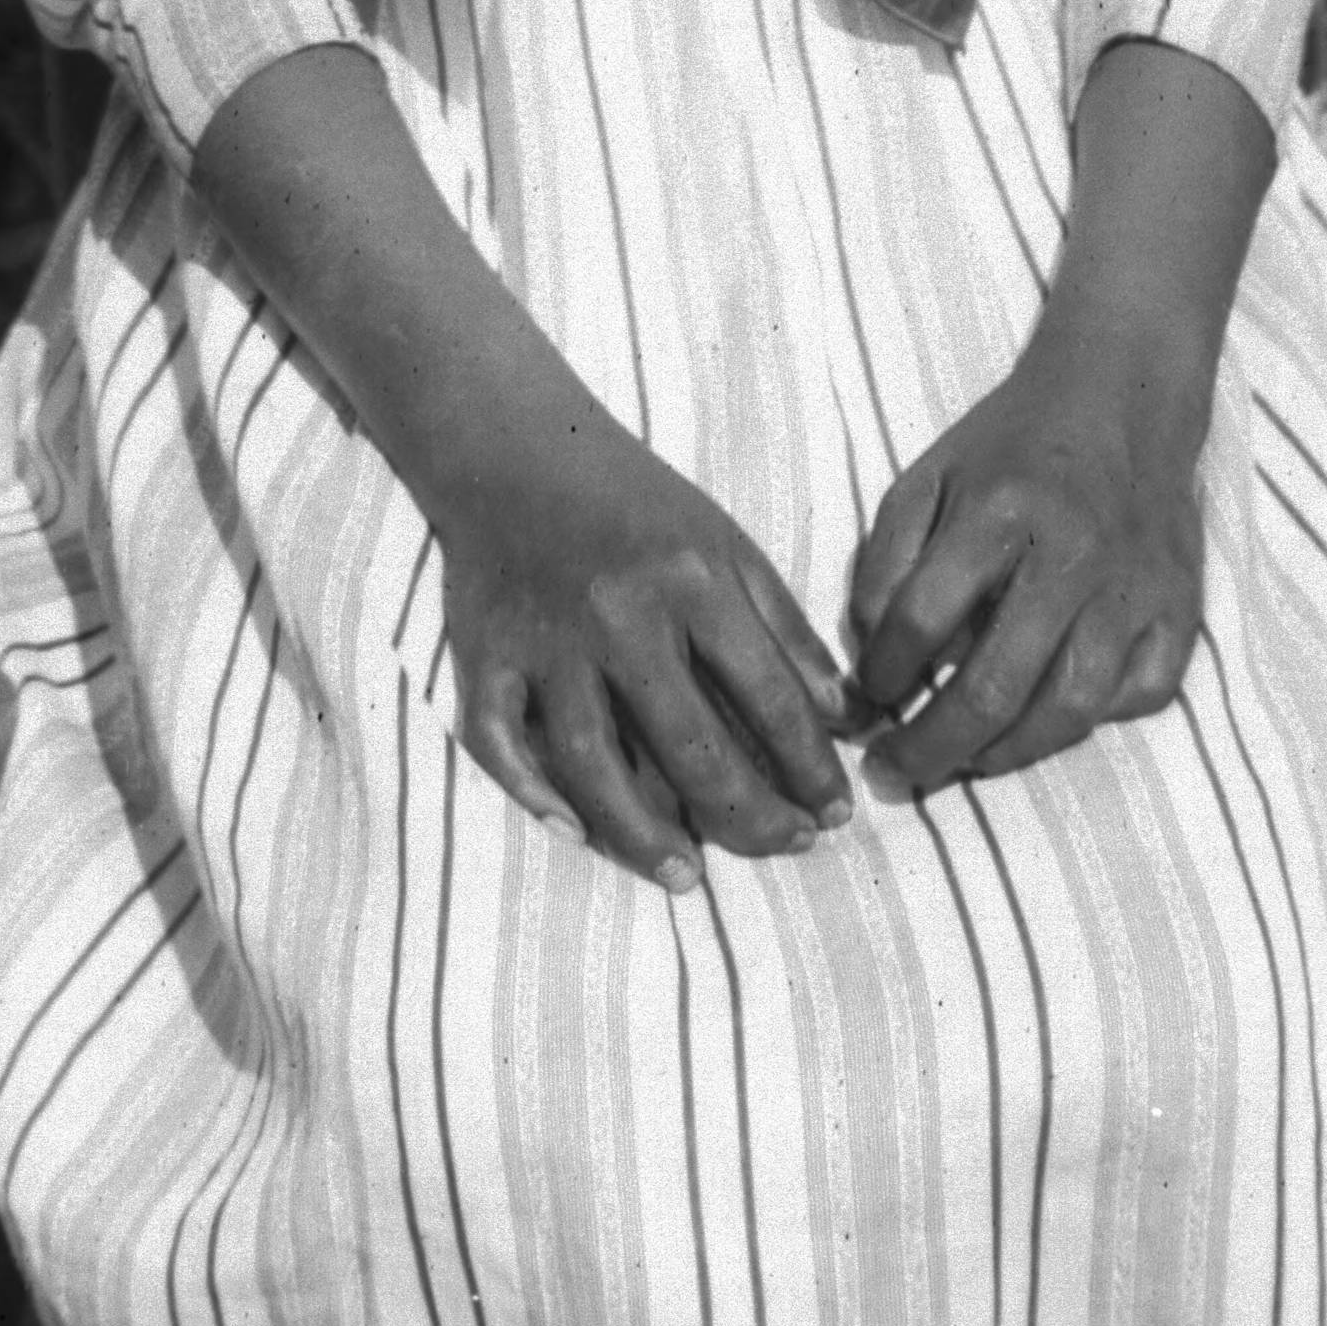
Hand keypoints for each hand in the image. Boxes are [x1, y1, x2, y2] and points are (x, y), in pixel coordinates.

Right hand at [432, 405, 854, 892]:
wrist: (516, 448)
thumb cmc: (635, 504)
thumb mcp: (727, 545)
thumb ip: (786, 629)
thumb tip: (844, 718)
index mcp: (691, 580)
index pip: (767, 695)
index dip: (809, 765)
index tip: (835, 812)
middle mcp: (619, 613)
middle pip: (688, 744)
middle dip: (747, 814)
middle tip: (787, 850)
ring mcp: (545, 639)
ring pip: (593, 760)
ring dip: (643, 832)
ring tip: (689, 878)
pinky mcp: (482, 652)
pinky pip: (498, 739)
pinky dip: (530, 791)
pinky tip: (575, 832)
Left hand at [845, 328, 1206, 800]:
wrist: (1121, 397)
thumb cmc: (1011, 447)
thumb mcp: (927, 477)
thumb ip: (885, 562)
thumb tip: (870, 656)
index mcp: (1000, 512)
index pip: (924, 618)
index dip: (882, 672)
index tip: (866, 697)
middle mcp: (1074, 556)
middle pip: (996, 686)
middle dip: (932, 747)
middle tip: (894, 775)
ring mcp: (1134, 590)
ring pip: (1069, 711)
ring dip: (1006, 754)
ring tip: (963, 761)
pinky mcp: (1180, 610)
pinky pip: (1137, 697)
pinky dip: (1088, 722)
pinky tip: (1044, 718)